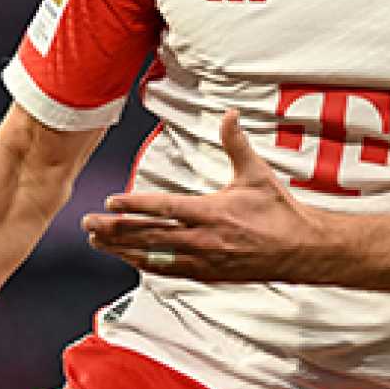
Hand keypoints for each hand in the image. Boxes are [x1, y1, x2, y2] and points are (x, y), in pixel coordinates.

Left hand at [83, 108, 341, 282]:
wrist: (301, 250)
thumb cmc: (279, 211)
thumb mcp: (257, 173)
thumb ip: (236, 144)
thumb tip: (229, 114)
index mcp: (212, 212)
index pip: (163, 208)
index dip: (134, 205)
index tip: (110, 202)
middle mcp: (202, 239)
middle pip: (149, 235)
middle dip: (115, 229)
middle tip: (88, 223)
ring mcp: (203, 260)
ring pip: (153, 256)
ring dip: (122, 248)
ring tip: (97, 241)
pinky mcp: (207, 274)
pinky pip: (168, 270)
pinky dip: (144, 264)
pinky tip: (128, 259)